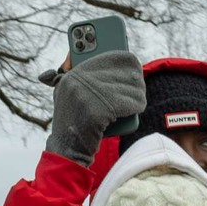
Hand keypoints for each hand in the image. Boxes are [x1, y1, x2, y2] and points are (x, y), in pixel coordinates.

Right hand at [46, 51, 145, 165]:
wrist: (66, 149)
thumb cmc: (74, 122)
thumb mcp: (69, 96)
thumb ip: (79, 77)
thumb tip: (109, 62)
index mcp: (73, 74)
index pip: (109, 56)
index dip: (126, 60)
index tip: (134, 65)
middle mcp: (77, 81)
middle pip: (122, 73)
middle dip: (135, 82)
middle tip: (139, 89)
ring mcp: (85, 96)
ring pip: (127, 89)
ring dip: (138, 96)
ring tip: (138, 101)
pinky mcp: (96, 112)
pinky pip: (126, 104)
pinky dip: (136, 106)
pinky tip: (138, 108)